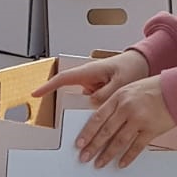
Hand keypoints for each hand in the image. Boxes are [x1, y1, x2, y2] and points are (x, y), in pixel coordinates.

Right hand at [32, 49, 147, 104]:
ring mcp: (92, 83)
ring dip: (88, 106)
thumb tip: (91, 102)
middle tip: (67, 114)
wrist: (141, 62)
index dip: (48, 86)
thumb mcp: (120, 82)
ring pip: (82, 98)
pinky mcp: (97, 89)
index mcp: (89, 71)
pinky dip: (96, 106)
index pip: (63, 79)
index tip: (35, 94)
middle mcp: (88, 77)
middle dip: (71, 103)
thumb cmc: (131, 67)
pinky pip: (91, 100)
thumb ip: (105, 93)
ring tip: (101, 106)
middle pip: (70, 91)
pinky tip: (107, 108)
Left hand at [77, 76, 176, 168]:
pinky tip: (120, 163)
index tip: (79, 143)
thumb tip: (102, 123)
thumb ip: (116, 104)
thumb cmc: (154, 89)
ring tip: (99, 164)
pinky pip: (136, 147)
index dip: (87, 132)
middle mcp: (127, 108)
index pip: (98, 117)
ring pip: (119, 141)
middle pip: (105, 131)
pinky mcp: (151, 129)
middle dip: (93, 147)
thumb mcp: (130, 90)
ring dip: (107, 155)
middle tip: (84, 157)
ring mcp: (139, 119)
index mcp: (119, 97)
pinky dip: (127, 157)